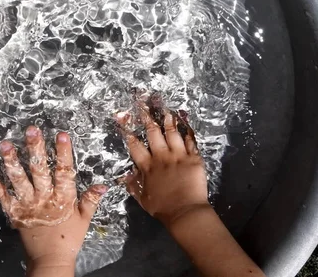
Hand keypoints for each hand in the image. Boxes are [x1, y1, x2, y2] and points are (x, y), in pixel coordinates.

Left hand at [0, 126, 106, 274]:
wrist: (50, 259)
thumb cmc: (69, 237)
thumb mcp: (84, 219)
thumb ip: (91, 200)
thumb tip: (103, 184)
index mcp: (63, 198)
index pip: (65, 172)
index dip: (63, 153)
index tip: (61, 134)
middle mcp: (44, 198)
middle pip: (39, 171)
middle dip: (35, 149)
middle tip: (31, 130)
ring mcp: (27, 205)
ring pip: (19, 180)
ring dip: (11, 161)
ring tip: (4, 144)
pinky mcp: (14, 212)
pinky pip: (3, 198)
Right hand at [117, 105, 209, 225]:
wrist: (185, 211)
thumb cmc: (162, 208)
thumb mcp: (142, 198)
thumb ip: (132, 186)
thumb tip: (124, 176)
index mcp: (147, 166)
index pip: (135, 146)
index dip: (128, 133)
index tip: (123, 121)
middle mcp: (161, 156)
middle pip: (153, 133)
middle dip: (147, 118)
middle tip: (143, 105)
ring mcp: (178, 155)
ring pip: (172, 133)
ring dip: (168, 120)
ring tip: (166, 110)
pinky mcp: (193, 158)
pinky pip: (191, 141)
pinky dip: (188, 132)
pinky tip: (186, 124)